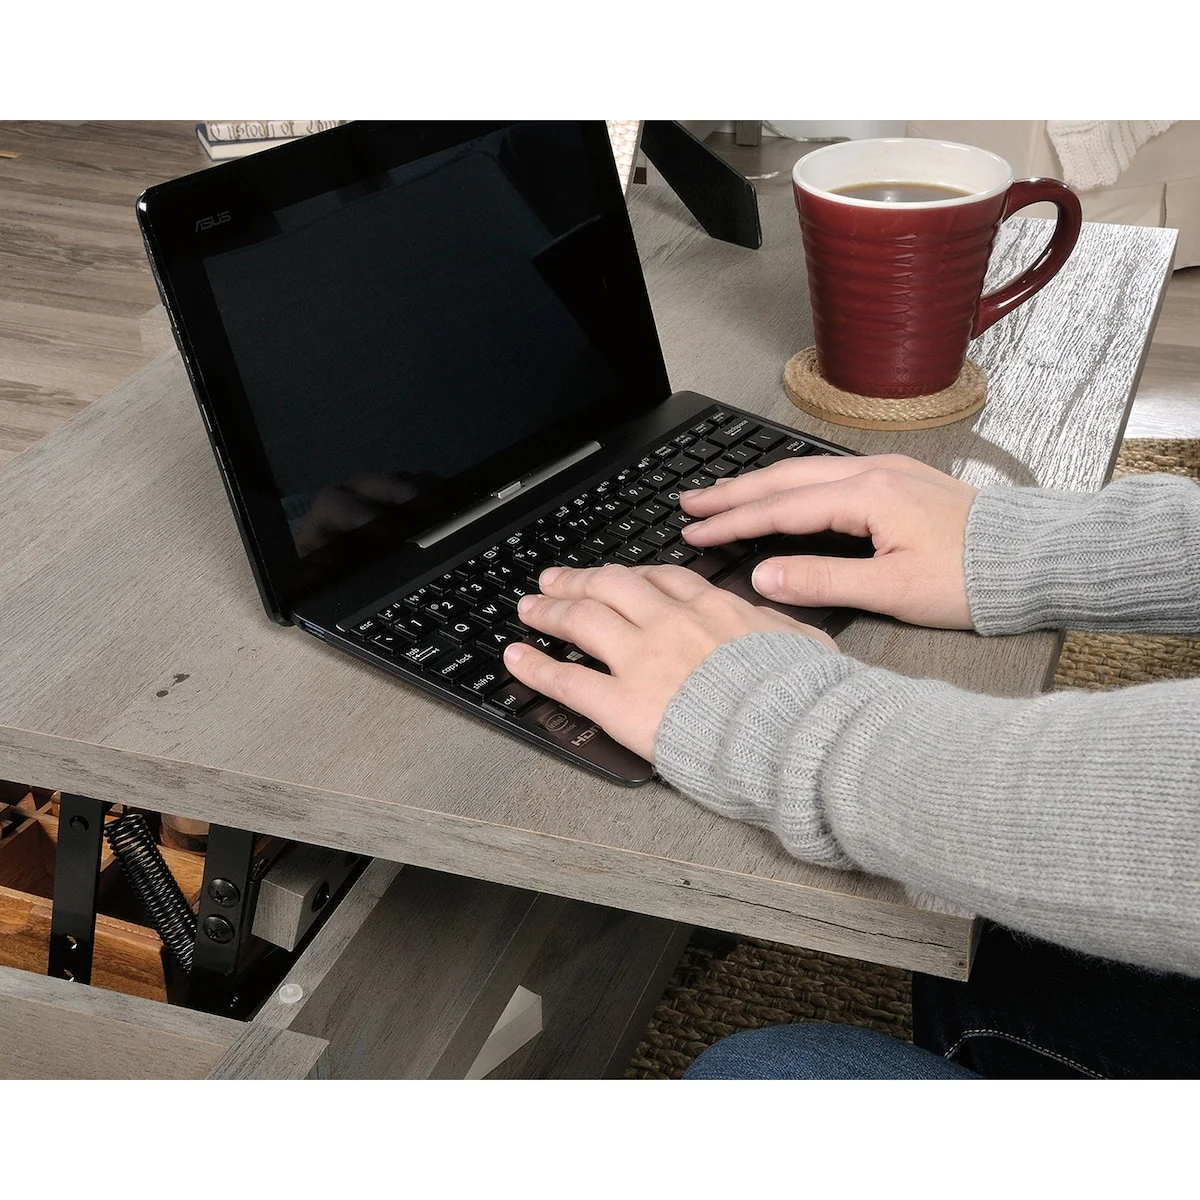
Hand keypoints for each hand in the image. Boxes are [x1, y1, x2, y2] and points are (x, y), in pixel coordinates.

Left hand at [502, 563, 835, 761]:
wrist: (788, 732)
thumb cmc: (802, 697)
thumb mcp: (804, 644)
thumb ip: (778, 626)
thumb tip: (776, 619)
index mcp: (713, 609)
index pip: (660, 579)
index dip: (628, 575)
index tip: (615, 575)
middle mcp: (669, 624)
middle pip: (610, 587)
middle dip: (579, 580)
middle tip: (556, 579)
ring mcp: (641, 660)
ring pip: (581, 620)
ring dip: (550, 610)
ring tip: (530, 607)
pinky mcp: (620, 702)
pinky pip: (566, 679)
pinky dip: (535, 666)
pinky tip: (515, 658)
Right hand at [680, 454, 978, 628]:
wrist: (1035, 559)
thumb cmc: (972, 579)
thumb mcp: (892, 590)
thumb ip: (821, 581)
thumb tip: (762, 577)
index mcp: (867, 496)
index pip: (779, 509)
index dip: (731, 524)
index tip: (694, 535)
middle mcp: (872, 473)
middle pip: (783, 480)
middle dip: (731, 493)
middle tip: (689, 505)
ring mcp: (887, 471)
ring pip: (804, 472)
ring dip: (759, 484)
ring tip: (722, 495)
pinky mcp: (900, 480)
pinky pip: (828, 475)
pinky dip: (791, 484)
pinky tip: (782, 491)